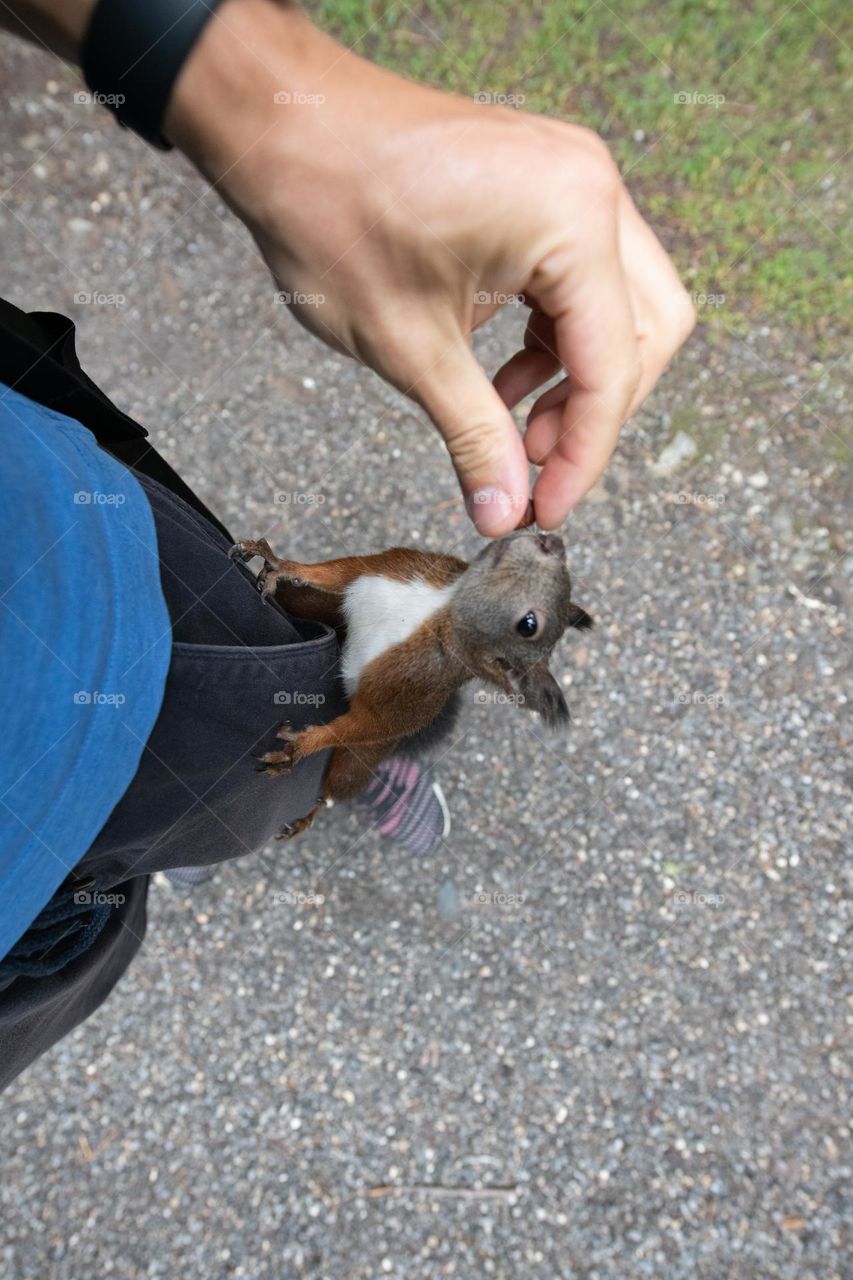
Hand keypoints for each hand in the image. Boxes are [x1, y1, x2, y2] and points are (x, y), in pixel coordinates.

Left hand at [167, 0, 694, 533]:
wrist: (281, 126)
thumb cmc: (331, 211)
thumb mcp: (409, 348)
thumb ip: (475, 437)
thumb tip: (505, 509)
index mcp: (571, 220)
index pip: (612, 366)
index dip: (584, 453)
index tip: (548, 508)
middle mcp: (591, 188)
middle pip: (644, 332)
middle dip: (596, 413)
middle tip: (537, 470)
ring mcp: (570, 179)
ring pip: (620, 306)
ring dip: (578, 377)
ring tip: (518, 432)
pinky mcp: (543, 186)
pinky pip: (580, 277)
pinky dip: (555, 338)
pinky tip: (505, 379)